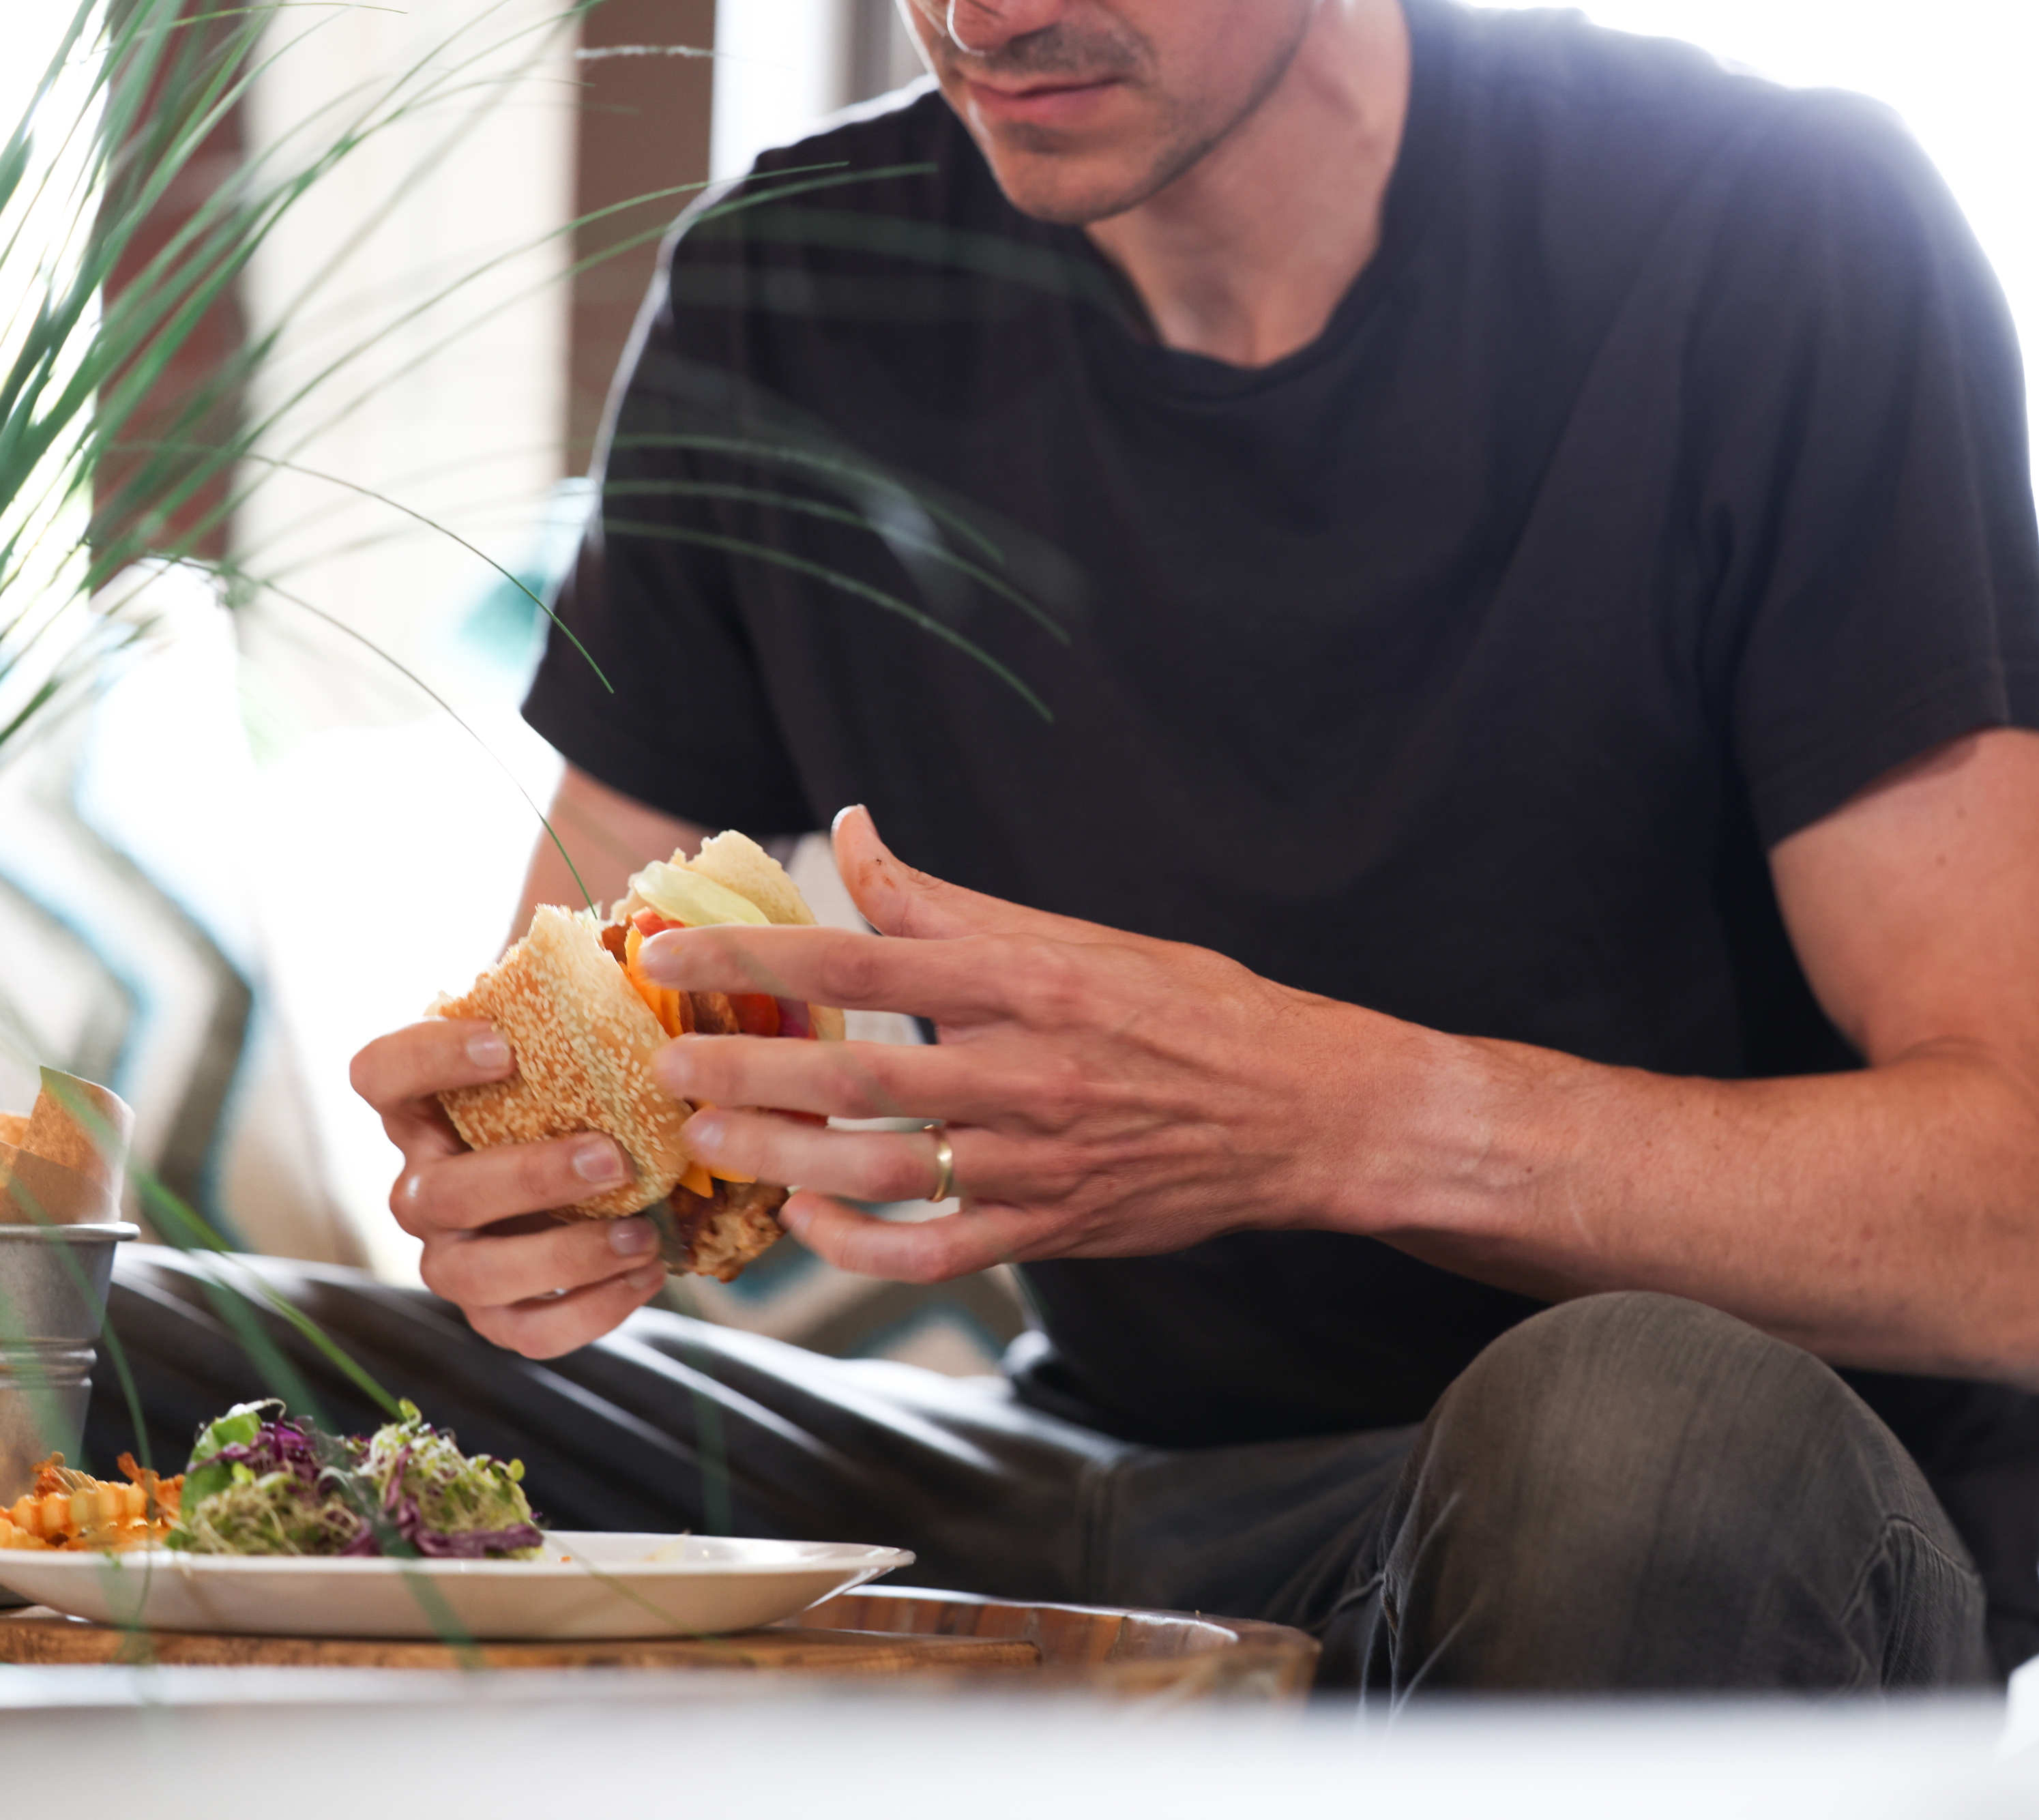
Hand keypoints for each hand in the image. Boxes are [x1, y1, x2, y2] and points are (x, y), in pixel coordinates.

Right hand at [348, 1020, 668, 1356]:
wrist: (609, 1158)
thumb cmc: (589, 1080)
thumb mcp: (585, 1028)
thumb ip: (596, 988)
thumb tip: (649, 936)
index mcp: (424, 1106)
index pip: (377, 1074)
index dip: (427, 1058)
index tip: (507, 1043)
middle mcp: (422, 1185)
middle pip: (435, 1194)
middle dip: (525, 1178)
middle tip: (611, 1155)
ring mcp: (452, 1255)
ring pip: (470, 1274)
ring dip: (560, 1256)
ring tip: (641, 1234)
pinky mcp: (496, 1312)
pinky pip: (522, 1332)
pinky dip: (588, 1313)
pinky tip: (650, 1272)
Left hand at [639, 806, 1440, 1282]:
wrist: (1307, 1110)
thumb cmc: (1195, 1011)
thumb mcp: (1080, 938)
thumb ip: (953, 901)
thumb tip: (854, 833)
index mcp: (1035, 979)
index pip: (867, 957)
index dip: (756, 954)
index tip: (669, 950)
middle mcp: (1033, 1069)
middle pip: (855, 1072)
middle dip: (741, 1066)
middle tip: (664, 1060)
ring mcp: (1042, 1157)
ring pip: (879, 1169)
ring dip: (778, 1155)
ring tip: (708, 1135)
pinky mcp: (1052, 1227)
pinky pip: (932, 1250)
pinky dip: (858, 1242)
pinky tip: (806, 1213)